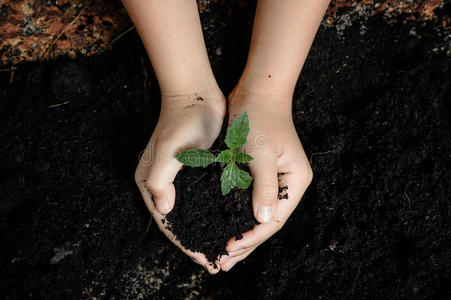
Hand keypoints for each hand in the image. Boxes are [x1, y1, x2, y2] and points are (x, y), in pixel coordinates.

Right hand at [135, 92, 224, 272]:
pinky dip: (212, 213)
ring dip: (205, 230)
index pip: (166, 222)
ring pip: (191, 213)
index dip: (184, 243)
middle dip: (195, 242)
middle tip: (216, 261)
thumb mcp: (169, 149)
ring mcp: (178, 178)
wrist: (196, 94)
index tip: (204, 258)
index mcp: (149, 182)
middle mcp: (162, 184)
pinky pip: (201, 199)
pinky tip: (226, 222)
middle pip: (178, 222)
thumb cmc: (183, 120)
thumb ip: (160, 180)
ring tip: (223, 247)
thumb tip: (165, 210)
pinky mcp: (193, 172)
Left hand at [219, 88, 312, 270]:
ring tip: (224, 255)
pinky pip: (248, 202)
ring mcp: (274, 180)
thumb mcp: (262, 153)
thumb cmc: (260, 118)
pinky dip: (236, 216)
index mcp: (295, 181)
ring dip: (241, 234)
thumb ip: (263, 187)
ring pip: (257, 215)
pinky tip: (224, 227)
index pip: (275, 218)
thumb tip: (262, 221)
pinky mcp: (260, 175)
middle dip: (246, 243)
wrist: (257, 93)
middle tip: (224, 263)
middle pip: (267, 222)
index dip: (253, 236)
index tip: (231, 247)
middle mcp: (287, 184)